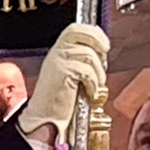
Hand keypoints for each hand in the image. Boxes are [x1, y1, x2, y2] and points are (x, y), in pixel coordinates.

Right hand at [20, 23, 110, 146]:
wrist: (45, 120)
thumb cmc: (59, 102)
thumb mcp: (71, 76)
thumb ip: (81, 62)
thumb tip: (101, 53)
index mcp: (58, 52)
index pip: (76, 29)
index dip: (94, 33)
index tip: (104, 45)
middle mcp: (56, 53)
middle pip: (80, 32)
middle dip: (98, 42)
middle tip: (103, 59)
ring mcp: (58, 61)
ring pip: (88, 54)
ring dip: (98, 72)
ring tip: (95, 85)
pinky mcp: (62, 72)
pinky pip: (86, 71)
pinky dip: (93, 83)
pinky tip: (89, 92)